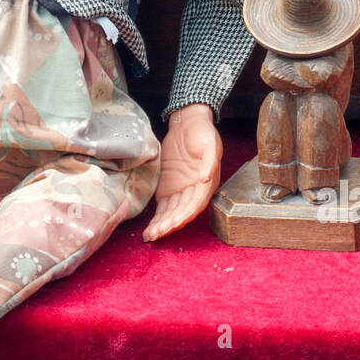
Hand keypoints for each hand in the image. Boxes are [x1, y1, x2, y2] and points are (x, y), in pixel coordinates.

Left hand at [143, 103, 222, 241]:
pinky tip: (149, 229)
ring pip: (171, 213)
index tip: (172, 223)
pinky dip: (156, 218)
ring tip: (149, 236)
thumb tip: (205, 178)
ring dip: (161, 225)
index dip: (184, 215)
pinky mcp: (167, 188)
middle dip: (169, 224)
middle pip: (182, 212)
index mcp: (207, 184)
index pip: (195, 204)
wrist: (188, 123)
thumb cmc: (203, 132)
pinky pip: (162, 207)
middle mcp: (194, 192)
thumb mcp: (211, 143)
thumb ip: (210, 161)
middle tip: (156, 234)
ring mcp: (180, 191)